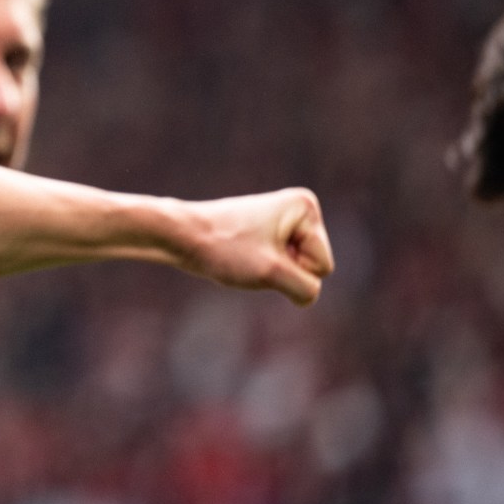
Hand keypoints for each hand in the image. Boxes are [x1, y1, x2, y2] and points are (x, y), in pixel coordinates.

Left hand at [175, 187, 332, 304]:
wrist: (181, 236)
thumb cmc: (225, 250)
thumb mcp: (272, 274)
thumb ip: (306, 288)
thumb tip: (308, 295)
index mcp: (306, 207)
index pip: (322, 267)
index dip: (291, 269)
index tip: (259, 252)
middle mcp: (300, 209)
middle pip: (314, 267)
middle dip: (284, 271)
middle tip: (251, 256)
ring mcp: (286, 221)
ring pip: (297, 271)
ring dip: (272, 273)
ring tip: (245, 257)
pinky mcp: (271, 234)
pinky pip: (281, 268)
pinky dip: (263, 271)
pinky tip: (241, 257)